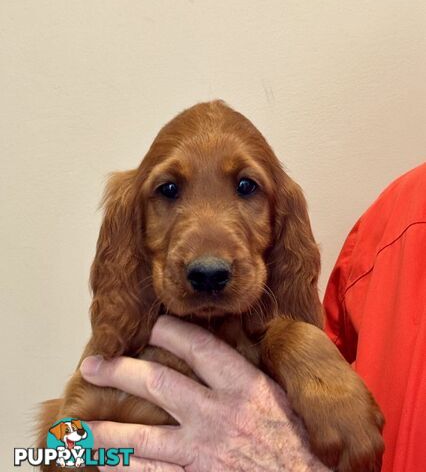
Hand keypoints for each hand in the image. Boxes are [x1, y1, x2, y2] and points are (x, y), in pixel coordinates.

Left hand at [80, 315, 328, 471]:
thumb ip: (255, 376)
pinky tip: (104, 465)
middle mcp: (218, 415)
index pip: (199, 347)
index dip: (169, 330)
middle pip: (158, 385)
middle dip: (120, 372)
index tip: (150, 324)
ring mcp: (204, 452)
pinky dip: (124, 471)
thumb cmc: (306, 447)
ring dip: (106, 432)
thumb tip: (234, 352)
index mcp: (245, 387)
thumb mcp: (286, 401)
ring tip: (78, 430)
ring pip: (142, 438)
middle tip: (92, 366)